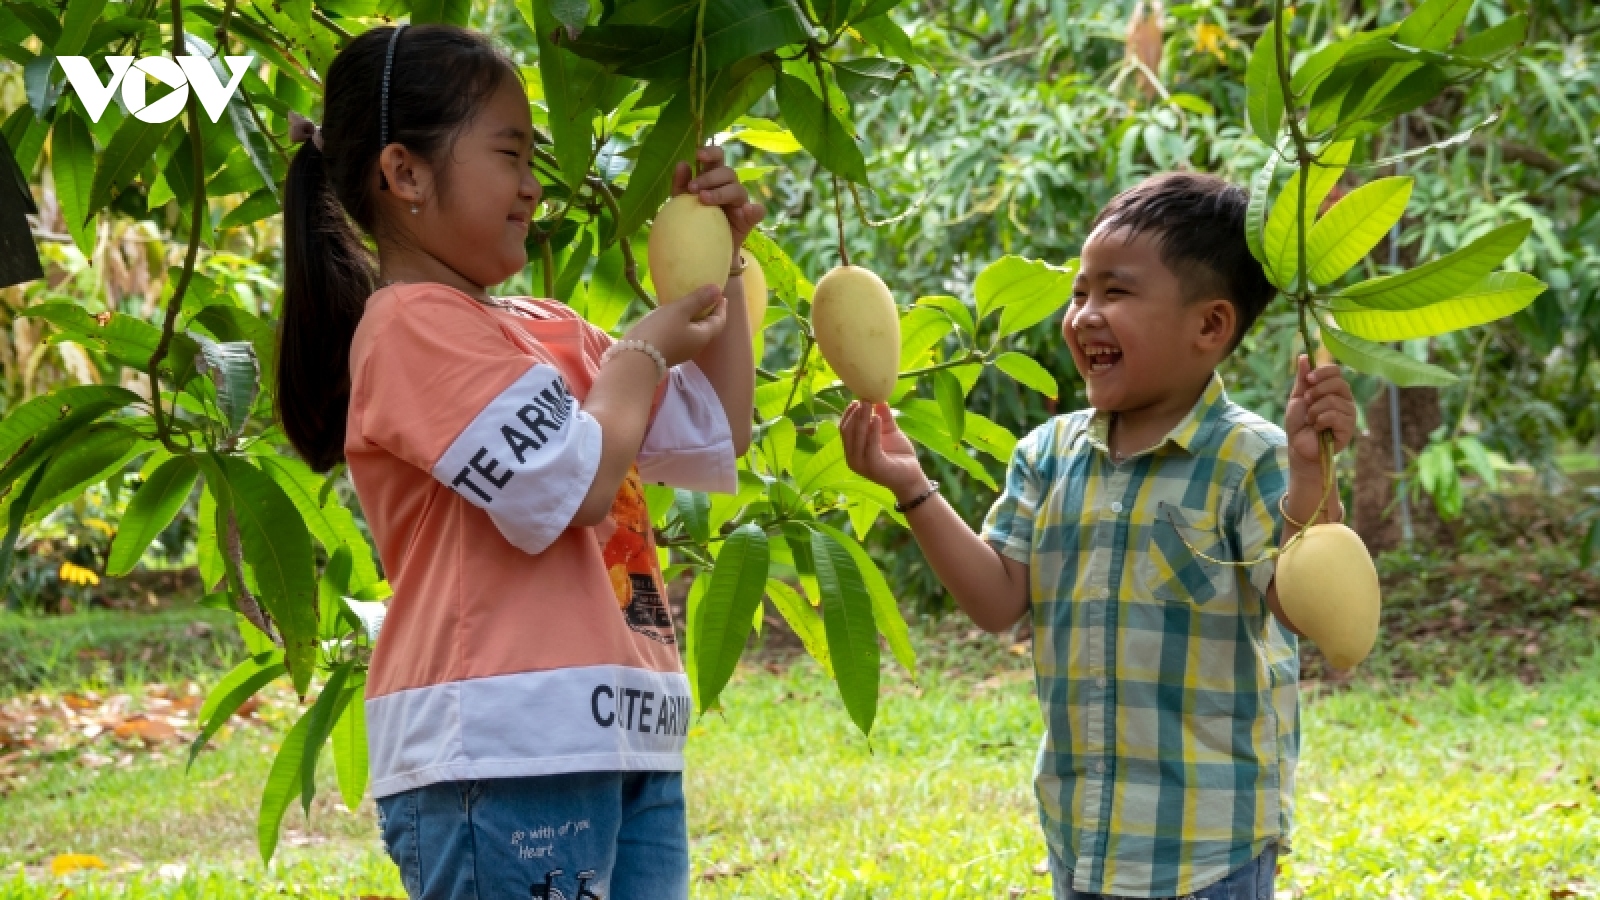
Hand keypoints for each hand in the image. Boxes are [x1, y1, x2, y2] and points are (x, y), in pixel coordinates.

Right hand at [623, 285, 726, 366]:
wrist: (635, 358)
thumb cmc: (660, 331)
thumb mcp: (680, 310)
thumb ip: (699, 299)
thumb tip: (718, 289)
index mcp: (702, 336)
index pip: (719, 321)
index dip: (721, 307)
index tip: (720, 294)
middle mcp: (695, 346)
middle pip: (708, 327)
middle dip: (709, 312)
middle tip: (706, 297)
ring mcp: (681, 350)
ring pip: (694, 331)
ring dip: (695, 317)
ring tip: (689, 303)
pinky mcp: (668, 351)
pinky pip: (681, 334)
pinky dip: (682, 322)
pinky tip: (672, 315)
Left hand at [673, 147, 764, 248]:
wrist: (704, 251)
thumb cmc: (694, 222)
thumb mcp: (683, 203)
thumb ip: (681, 185)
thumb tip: (682, 163)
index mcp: (714, 178)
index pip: (717, 159)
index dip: (710, 153)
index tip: (697, 155)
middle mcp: (729, 187)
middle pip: (727, 172)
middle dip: (709, 177)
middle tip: (693, 189)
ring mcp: (741, 202)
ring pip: (737, 189)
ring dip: (720, 193)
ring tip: (704, 200)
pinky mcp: (748, 219)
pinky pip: (758, 211)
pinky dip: (755, 209)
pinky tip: (747, 210)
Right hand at [841, 401, 928, 500]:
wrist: (911, 477)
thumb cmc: (899, 456)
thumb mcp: (890, 432)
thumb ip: (884, 417)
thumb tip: (880, 399)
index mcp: (852, 450)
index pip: (844, 429)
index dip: (849, 414)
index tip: (857, 400)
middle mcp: (852, 458)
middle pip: (848, 431)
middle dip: (855, 414)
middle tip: (863, 399)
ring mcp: (861, 464)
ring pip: (857, 436)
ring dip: (862, 418)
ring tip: (869, 404)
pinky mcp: (873, 466)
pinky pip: (870, 445)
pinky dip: (873, 431)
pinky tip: (877, 419)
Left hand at [1284, 354, 1356, 471]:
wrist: (1299, 446)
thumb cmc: (1299, 422)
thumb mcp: (1297, 397)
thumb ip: (1302, 378)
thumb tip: (1304, 356)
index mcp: (1333, 389)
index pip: (1335, 371)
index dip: (1321, 372)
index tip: (1307, 379)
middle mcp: (1345, 398)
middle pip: (1338, 382)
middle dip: (1316, 391)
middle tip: (1307, 402)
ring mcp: (1349, 413)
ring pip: (1333, 400)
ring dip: (1314, 410)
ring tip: (1311, 420)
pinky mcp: (1348, 427)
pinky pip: (1335, 415)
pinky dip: (1320, 421)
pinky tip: (1318, 428)